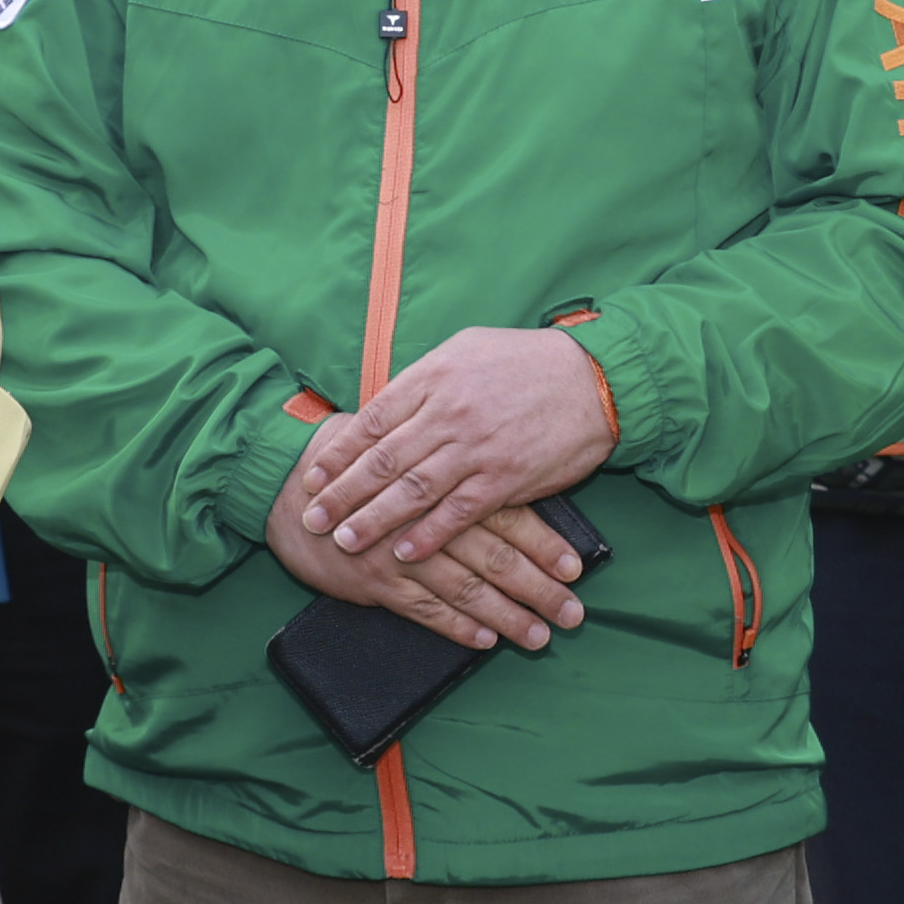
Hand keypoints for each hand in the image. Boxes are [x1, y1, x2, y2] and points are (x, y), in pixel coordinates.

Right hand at [268, 451, 591, 652]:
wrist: (290, 487)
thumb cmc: (360, 464)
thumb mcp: (409, 449)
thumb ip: (457, 468)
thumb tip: (517, 482)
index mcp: (443, 483)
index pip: (505, 515)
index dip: (544, 544)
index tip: (576, 569)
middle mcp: (426, 520)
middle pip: (494, 558)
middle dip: (538, 589)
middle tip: (572, 614)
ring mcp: (399, 554)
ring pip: (465, 589)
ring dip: (506, 617)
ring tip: (538, 637)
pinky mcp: (373, 581)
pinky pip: (424, 610)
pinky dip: (456, 627)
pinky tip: (484, 641)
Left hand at [292, 329, 613, 568]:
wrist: (592, 379)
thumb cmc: (526, 362)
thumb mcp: (466, 350)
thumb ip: (422, 381)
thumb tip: (382, 408)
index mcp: (435, 376)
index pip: (373, 420)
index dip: (339, 452)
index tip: (312, 475)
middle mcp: (449, 412)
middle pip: (383, 460)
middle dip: (342, 492)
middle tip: (311, 517)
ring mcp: (477, 448)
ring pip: (413, 490)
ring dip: (374, 519)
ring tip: (344, 540)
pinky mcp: (506, 479)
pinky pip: (458, 513)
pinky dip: (428, 535)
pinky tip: (403, 552)